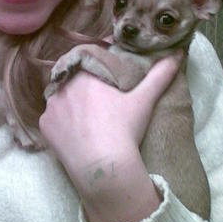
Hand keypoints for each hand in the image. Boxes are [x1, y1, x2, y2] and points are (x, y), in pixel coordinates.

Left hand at [39, 55, 180, 221]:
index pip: (89, 61)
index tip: (109, 82)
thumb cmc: (124, 129)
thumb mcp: (144, 100)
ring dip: (71, 104)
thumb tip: (178, 54)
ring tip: (88, 118)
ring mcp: (51, 107)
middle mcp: (63, 85)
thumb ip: (160, 75)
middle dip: (85, 87)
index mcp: (84, 73)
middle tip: (101, 102)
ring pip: (62, 99)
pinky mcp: (44, 127)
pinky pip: (52, 120)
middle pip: (73, 80)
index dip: (100, 68)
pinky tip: (75, 132)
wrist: (103, 167)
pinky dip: (61, 123)